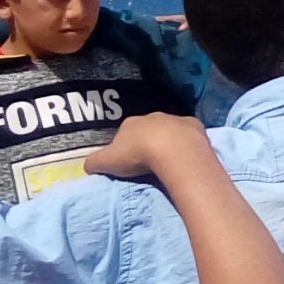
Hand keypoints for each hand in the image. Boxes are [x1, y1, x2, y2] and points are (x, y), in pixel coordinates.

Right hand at [85, 112, 218, 184]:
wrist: (173, 149)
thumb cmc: (137, 154)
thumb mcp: (106, 162)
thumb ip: (94, 162)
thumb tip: (88, 166)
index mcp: (130, 124)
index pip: (124, 134)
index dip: (125, 147)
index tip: (128, 162)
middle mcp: (152, 117)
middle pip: (147, 130)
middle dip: (147, 142)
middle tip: (148, 162)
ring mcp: (175, 119)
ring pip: (169, 130)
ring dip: (168, 141)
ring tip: (168, 160)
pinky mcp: (195, 126)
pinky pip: (189, 134)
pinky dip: (187, 142)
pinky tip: (187, 156)